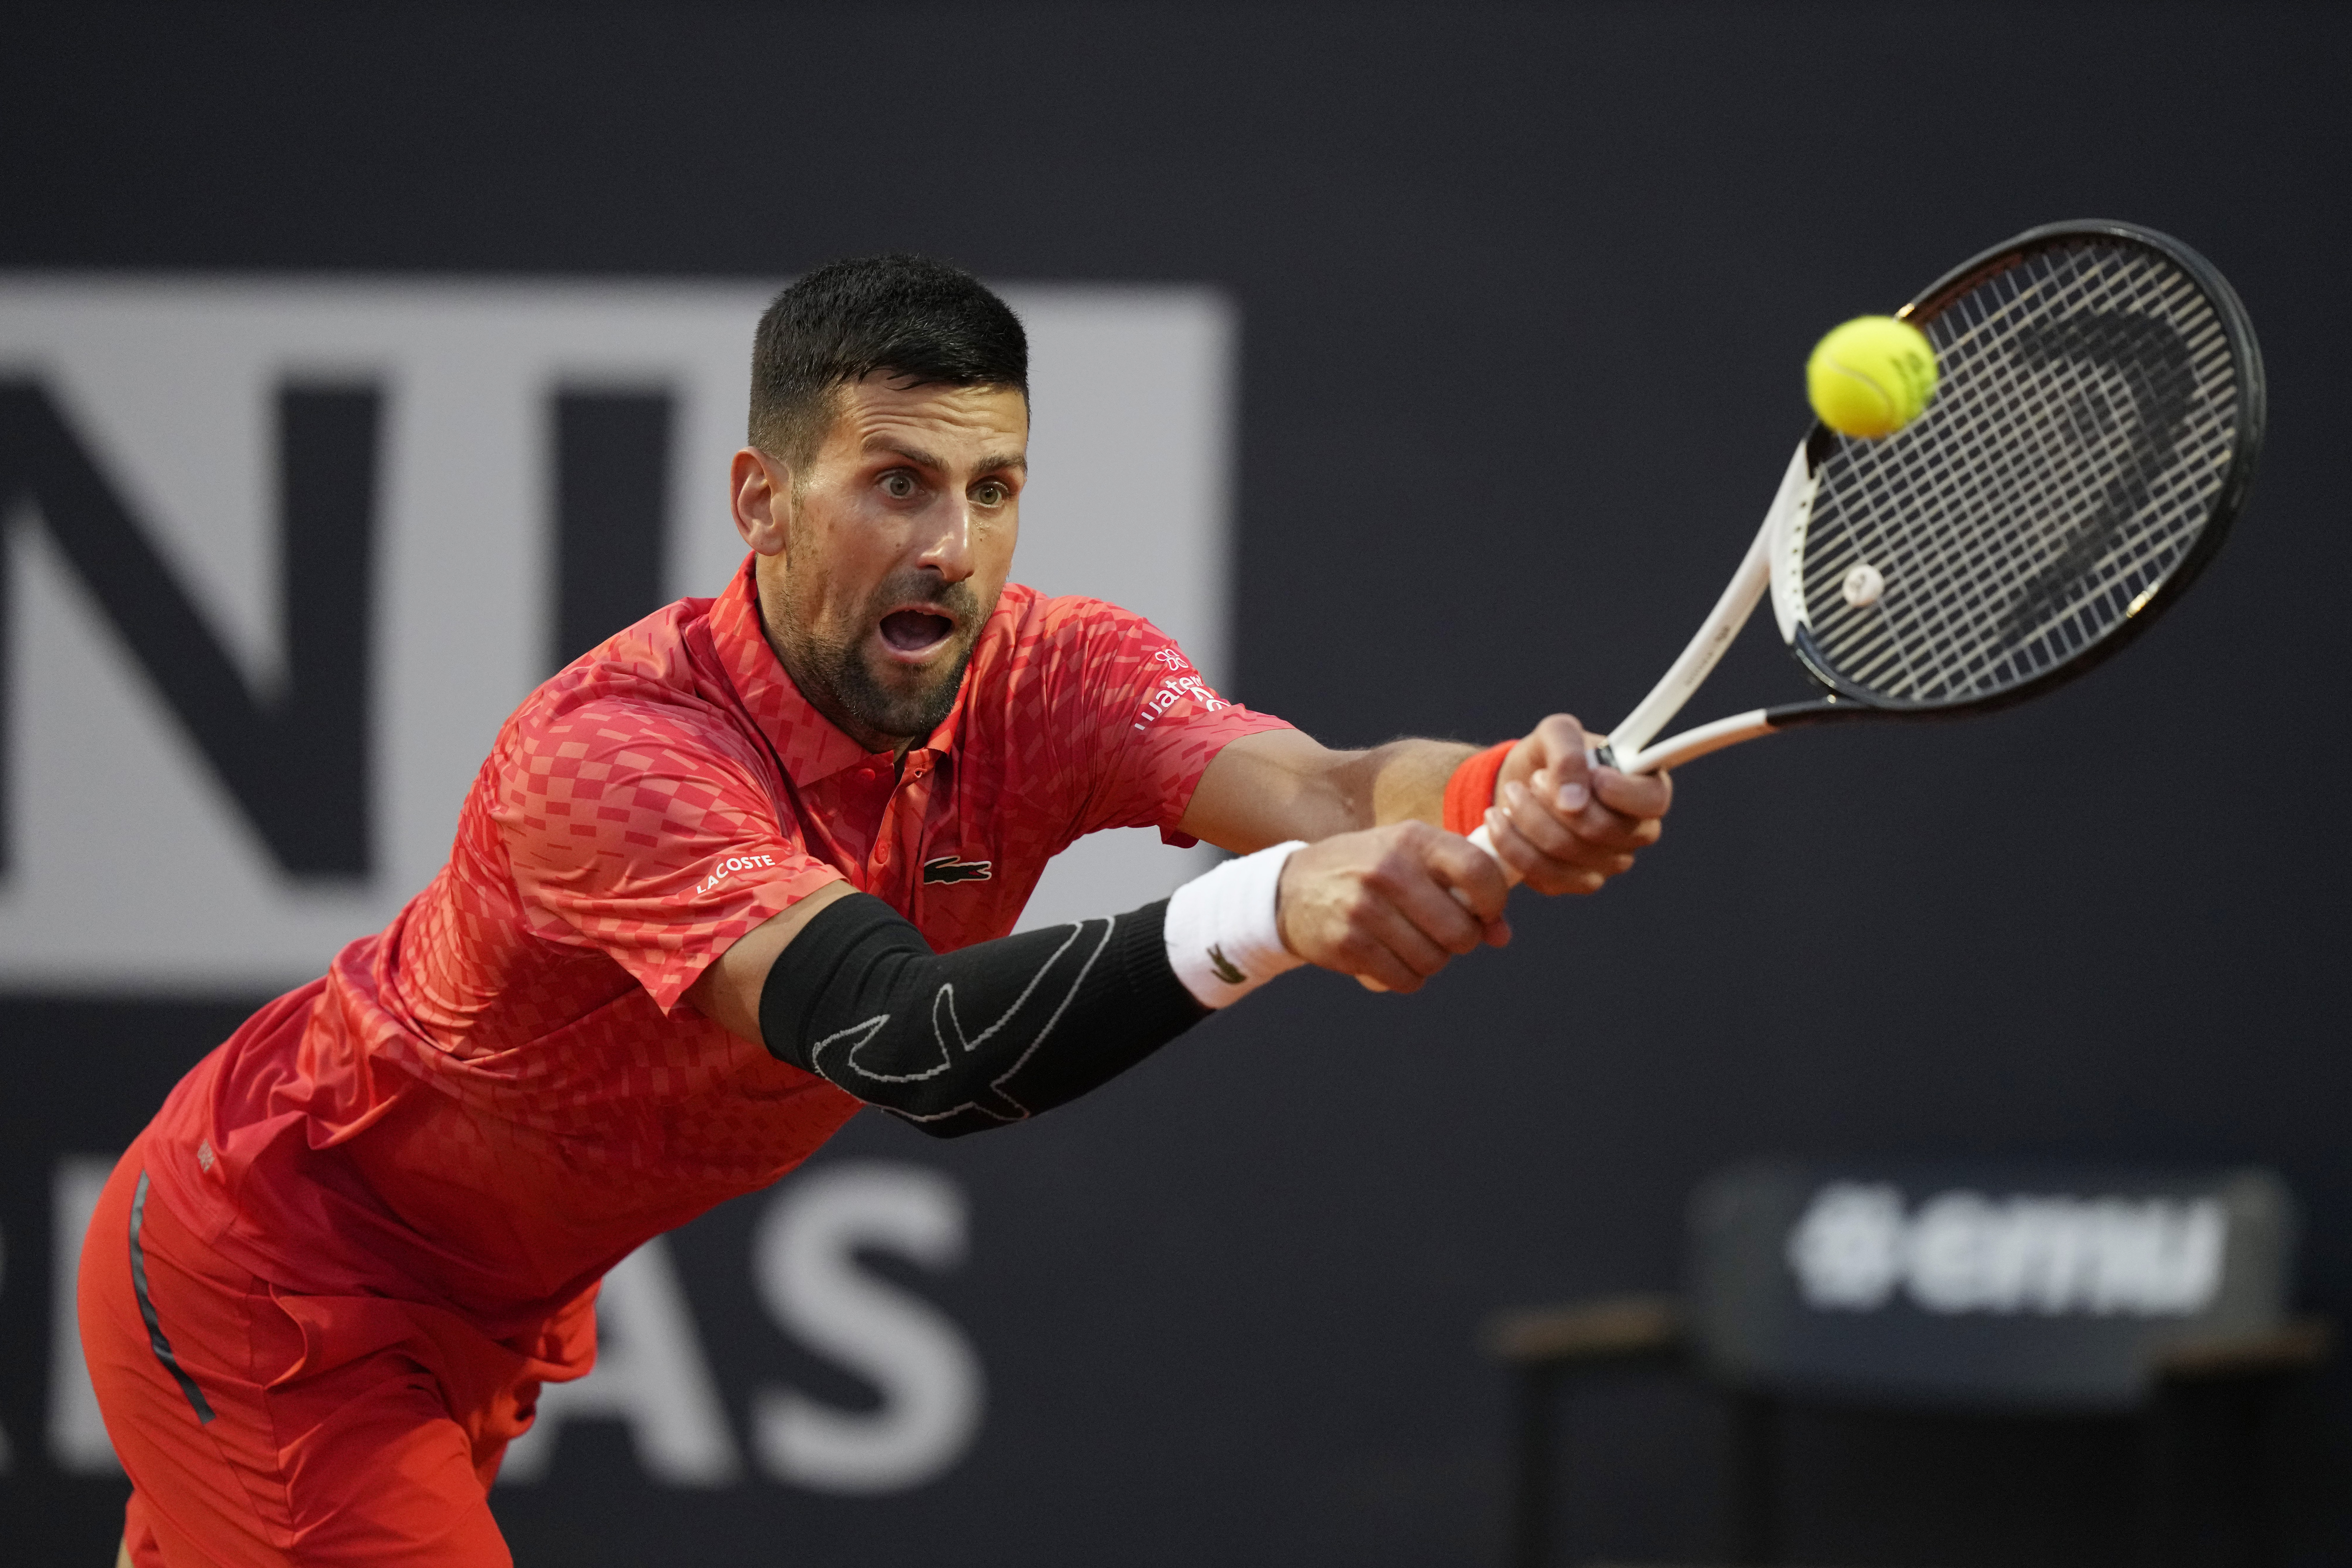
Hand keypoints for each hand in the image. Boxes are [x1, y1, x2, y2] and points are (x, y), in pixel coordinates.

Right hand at [1276, 821, 1510, 992]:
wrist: (1293, 888)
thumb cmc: (1367, 871)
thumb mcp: (1411, 858)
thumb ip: (1461, 886)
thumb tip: (1501, 936)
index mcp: (1412, 839)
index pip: (1478, 870)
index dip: (1494, 901)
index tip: (1486, 913)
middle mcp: (1388, 870)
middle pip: (1460, 930)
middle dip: (1461, 940)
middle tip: (1443, 933)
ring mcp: (1365, 908)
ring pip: (1434, 960)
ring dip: (1431, 960)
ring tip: (1412, 942)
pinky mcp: (1348, 943)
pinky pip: (1405, 980)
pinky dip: (1406, 977)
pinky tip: (1392, 958)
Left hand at [1482, 713, 1671, 895]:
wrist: (1520, 783)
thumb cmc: (1552, 756)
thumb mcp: (1557, 733)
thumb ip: (1569, 752)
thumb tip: (1573, 800)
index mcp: (1646, 790)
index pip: (1652, 801)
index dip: (1620, 792)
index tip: (1592, 774)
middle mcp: (1635, 832)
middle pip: (1601, 830)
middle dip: (1554, 801)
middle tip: (1534, 779)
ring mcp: (1608, 863)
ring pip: (1566, 852)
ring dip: (1528, 819)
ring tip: (1512, 794)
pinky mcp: (1574, 882)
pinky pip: (1544, 874)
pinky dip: (1512, 844)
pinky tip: (1499, 821)